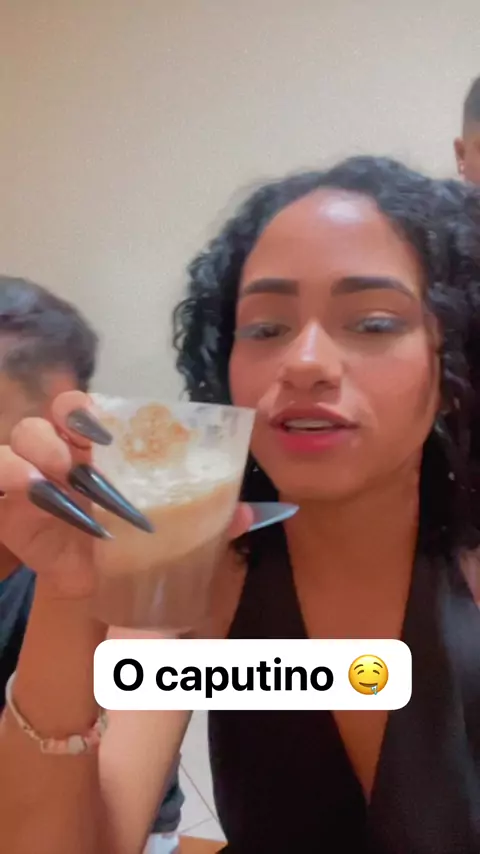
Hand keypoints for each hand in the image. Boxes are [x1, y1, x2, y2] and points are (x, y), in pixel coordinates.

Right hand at [0, 392, 253, 600]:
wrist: (91, 588)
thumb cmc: (128, 548)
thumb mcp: (166, 533)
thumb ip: (204, 519)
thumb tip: (250, 514)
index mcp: (100, 450)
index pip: (87, 408)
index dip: (92, 407)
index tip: (109, 425)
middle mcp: (64, 453)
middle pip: (56, 413)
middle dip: (70, 421)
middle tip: (91, 447)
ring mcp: (32, 474)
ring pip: (24, 434)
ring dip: (44, 446)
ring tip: (65, 474)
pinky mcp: (9, 502)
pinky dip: (12, 472)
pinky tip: (34, 487)